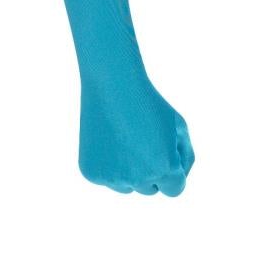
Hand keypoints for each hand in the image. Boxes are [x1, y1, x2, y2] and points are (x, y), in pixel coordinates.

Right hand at [78, 75, 194, 195]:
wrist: (113, 87)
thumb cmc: (150, 105)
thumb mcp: (179, 128)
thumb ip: (185, 158)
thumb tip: (177, 178)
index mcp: (165, 167)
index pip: (175, 190)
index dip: (173, 173)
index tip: (166, 156)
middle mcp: (138, 178)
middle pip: (150, 190)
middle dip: (152, 172)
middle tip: (143, 143)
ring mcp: (112, 178)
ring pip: (128, 187)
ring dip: (130, 172)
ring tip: (126, 141)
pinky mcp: (91, 174)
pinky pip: (106, 179)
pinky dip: (109, 167)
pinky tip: (109, 142)